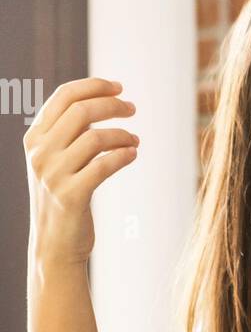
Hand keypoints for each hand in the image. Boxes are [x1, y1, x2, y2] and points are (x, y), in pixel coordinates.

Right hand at [24, 77, 138, 266]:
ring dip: (123, 134)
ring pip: (95, 137)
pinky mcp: (70, 196)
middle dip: (113, 105)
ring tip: (135, 141)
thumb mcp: (56, 160)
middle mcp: (39, 153)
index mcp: (34, 138)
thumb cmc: (63, 197)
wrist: (55, 245)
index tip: (119, 88)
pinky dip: (123, 156)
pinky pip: (104, 165)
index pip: (64, 96)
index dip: (94, 86)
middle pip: (81, 111)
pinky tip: (133, 155)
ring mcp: (53, 174)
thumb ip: (68, 132)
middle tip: (133, 110)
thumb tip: (102, 100)